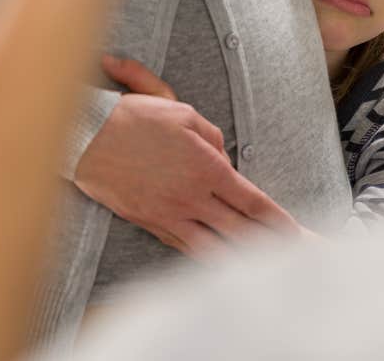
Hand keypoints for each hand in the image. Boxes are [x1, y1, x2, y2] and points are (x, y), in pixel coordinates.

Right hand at [73, 56, 302, 257]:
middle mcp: (192, 198)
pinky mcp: (150, 223)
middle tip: (293, 258)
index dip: (279, 222)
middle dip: (270, 248)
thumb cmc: (133, 119)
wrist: (85, 137)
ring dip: (238, 259)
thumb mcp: (182, 112)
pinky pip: (183, 245)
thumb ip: (212, 137)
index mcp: (207, 169)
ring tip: (261, 270)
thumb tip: (224, 157)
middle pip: (240, 232)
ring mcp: (169, 216)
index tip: (298, 235)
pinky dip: (204, 255)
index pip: (254, 203)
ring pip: (212, 247)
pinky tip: (217, 261)